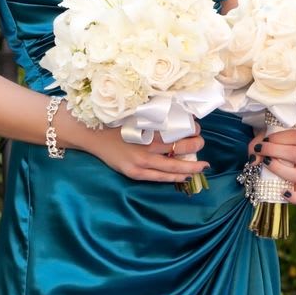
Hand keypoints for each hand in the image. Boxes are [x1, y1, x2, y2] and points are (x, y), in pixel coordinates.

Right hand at [78, 124, 207, 183]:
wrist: (93, 136)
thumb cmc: (115, 123)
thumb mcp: (137, 116)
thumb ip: (155, 120)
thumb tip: (176, 120)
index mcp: (149, 131)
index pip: (179, 131)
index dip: (192, 131)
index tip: (197, 129)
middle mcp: (147, 148)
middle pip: (180, 148)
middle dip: (196, 147)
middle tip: (201, 144)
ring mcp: (141, 163)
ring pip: (173, 167)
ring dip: (190, 167)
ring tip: (202, 167)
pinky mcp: (134, 173)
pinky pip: (159, 177)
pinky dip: (173, 177)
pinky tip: (184, 177)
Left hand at [250, 129, 295, 205]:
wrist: (272, 151)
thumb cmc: (271, 142)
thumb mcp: (264, 138)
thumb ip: (257, 145)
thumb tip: (254, 160)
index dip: (279, 138)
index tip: (265, 139)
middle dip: (274, 150)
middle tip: (260, 149)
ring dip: (278, 168)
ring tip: (265, 162)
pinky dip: (294, 197)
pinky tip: (283, 192)